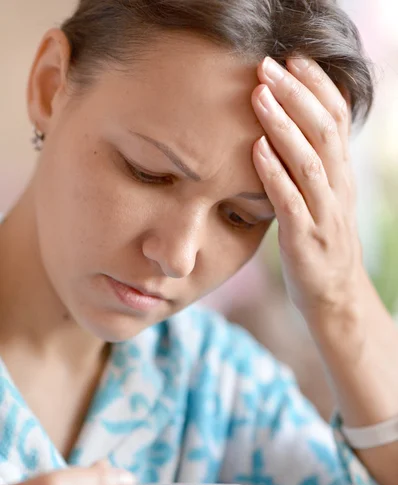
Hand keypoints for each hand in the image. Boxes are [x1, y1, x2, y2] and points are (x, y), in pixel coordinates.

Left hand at [252, 57, 364, 324]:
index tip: (292, 58)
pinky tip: (257, 150)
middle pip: (324, 130)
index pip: (336, 119)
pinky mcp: (305, 240)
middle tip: (267, 65)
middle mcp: (338, 189)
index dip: (317, 86)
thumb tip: (281, 130)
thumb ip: (308, 167)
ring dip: (284, 125)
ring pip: (310, 161)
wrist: (334, 296)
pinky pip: (291, 201)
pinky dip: (275, 173)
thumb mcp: (321, 199)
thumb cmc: (318, 243)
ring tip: (259, 95)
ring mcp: (323, 214)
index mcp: (340, 175)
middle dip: (297, 94)